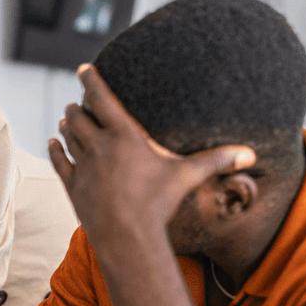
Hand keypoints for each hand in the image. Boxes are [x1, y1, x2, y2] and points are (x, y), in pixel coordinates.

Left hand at [48, 64, 255, 241]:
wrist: (127, 237)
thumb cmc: (159, 204)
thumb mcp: (187, 177)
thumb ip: (216, 160)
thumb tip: (251, 155)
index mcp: (124, 136)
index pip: (101, 98)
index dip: (91, 80)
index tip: (84, 68)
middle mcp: (98, 146)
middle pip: (79, 116)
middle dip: (78, 107)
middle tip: (78, 102)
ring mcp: (82, 167)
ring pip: (68, 137)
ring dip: (68, 125)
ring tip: (68, 118)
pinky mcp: (73, 187)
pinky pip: (59, 161)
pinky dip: (56, 150)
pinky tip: (53, 142)